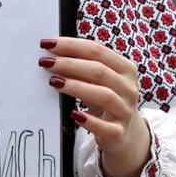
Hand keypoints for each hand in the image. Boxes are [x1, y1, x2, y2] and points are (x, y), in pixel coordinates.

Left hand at [40, 37, 150, 176]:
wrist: (121, 133)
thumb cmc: (103, 98)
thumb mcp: (97, 81)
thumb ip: (80, 67)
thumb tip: (52, 55)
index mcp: (125, 69)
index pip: (97, 50)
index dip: (72, 45)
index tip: (48, 43)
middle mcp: (129, 88)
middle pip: (99, 71)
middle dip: (69, 64)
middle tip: (46, 63)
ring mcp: (125, 111)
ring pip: (104, 95)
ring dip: (76, 87)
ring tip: (54, 82)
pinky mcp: (118, 133)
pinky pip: (104, 126)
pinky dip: (88, 120)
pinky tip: (72, 113)